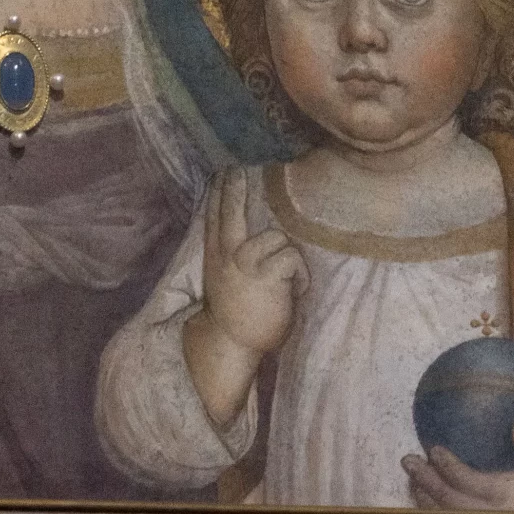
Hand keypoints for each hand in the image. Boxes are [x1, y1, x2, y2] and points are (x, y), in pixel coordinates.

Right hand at [180, 182, 306, 429]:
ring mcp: (245, 263)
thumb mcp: (226, 279)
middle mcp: (227, 255)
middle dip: (234, 186)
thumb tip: (249, 231)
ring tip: (286, 282)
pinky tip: (295, 291)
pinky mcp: (265, 275)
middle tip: (238, 169)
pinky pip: (292, 258)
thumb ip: (232, 255)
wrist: (231, 344)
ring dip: (289, 258)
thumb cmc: (238, 314)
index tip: (223, 171)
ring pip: (277, 238)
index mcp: (216, 256)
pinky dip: (299, 275)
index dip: (218, 191)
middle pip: (230, 210)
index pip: (214, 215)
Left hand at [402, 421, 513, 513]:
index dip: (451, 468)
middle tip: (408, 460)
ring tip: (411, 477)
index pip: (472, 484)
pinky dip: (436, 510)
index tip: (434, 450)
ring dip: (426, 497)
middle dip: (427, 482)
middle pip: (452, 503)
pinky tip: (424, 496)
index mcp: (511, 497)